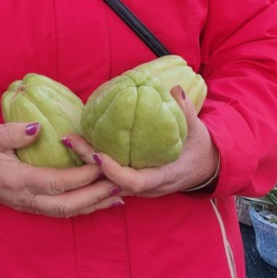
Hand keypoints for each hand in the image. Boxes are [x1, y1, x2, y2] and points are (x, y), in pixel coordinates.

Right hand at [0, 122, 119, 216]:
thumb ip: (12, 133)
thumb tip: (36, 128)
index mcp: (16, 180)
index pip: (53, 183)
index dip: (79, 176)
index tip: (101, 164)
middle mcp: (25, 199)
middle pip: (65, 204)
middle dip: (94, 195)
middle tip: (118, 181)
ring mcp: (31, 206)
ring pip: (67, 212)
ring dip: (94, 204)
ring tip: (120, 193)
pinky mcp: (36, 206)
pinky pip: (64, 211)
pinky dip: (86, 208)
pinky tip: (106, 201)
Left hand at [62, 86, 219, 199]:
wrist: (205, 167)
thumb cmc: (200, 148)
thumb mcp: (197, 129)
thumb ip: (186, 110)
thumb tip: (175, 89)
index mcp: (163, 177)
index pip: (134, 182)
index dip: (114, 171)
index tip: (98, 155)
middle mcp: (147, 187)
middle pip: (111, 184)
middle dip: (87, 165)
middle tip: (71, 139)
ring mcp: (138, 188)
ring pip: (106, 183)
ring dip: (86, 165)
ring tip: (70, 140)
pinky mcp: (132, 183)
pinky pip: (109, 179)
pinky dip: (95, 166)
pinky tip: (82, 147)